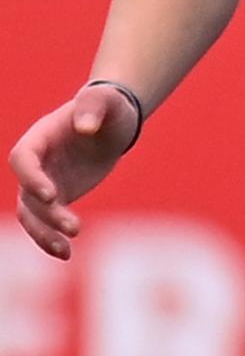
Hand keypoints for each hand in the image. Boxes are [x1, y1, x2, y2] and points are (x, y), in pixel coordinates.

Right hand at [12, 83, 143, 259]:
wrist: (111, 122)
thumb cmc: (107, 108)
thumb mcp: (105, 101)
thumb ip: (92, 108)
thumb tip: (85, 127)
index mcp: (39, 138)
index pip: (23, 159)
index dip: (32, 177)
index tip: (50, 195)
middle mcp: (35, 163)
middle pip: (27, 193)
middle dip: (46, 213)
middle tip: (73, 227)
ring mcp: (43, 181)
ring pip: (32, 213)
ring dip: (43, 234)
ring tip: (65, 251)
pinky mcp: (58, 197)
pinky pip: (47, 221)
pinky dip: (52, 237)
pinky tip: (66, 254)